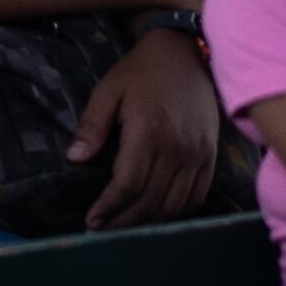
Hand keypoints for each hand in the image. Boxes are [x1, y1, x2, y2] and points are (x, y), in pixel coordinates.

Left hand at [70, 30, 223, 227]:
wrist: (185, 55)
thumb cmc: (141, 72)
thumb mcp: (108, 91)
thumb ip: (92, 126)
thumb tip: (75, 159)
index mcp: (149, 131)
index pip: (129, 183)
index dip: (109, 207)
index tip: (91, 220)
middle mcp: (178, 147)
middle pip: (151, 201)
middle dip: (124, 222)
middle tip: (102, 231)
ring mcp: (198, 154)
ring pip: (174, 204)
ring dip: (149, 222)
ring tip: (124, 227)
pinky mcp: (210, 156)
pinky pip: (196, 196)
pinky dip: (176, 212)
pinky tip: (156, 216)